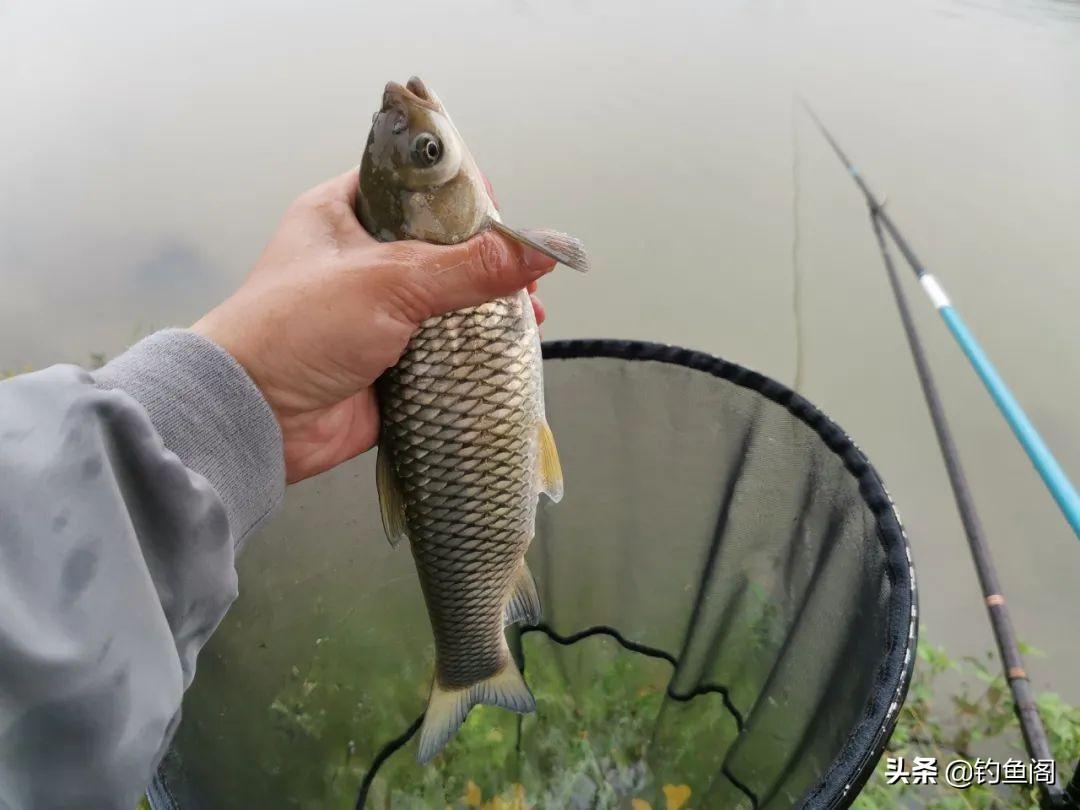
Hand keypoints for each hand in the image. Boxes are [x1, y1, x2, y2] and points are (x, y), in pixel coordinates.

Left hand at [192, 170, 554, 483]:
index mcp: (342, 214)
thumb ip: (467, 267)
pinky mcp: (391, 361)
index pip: (414, 188)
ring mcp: (376, 313)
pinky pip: (444, 349)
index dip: (460, 195)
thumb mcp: (388, 280)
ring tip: (528, 313)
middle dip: (488, 260)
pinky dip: (475, 351)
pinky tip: (508, 350)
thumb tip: (538, 251)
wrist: (256, 419)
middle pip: (441, 247)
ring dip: (487, 308)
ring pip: (448, 301)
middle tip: (524, 271)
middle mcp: (360, 259)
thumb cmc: (296, 329)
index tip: (502, 211)